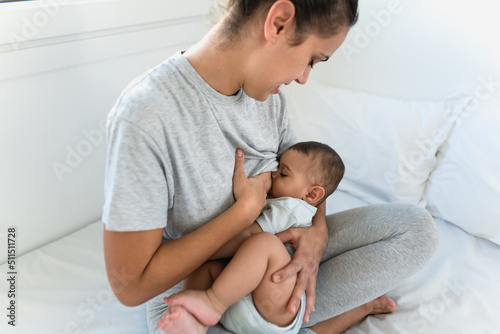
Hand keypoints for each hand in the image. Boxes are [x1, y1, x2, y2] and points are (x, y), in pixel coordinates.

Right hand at [232, 149, 270, 218]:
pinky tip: (259, 200)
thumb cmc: (243, 192)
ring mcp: (262, 199)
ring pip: (266, 192)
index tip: (271, 166)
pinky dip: (261, 199)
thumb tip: (239, 150)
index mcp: (259, 181)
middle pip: (269, 183)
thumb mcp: (239, 176)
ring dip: (266, 189)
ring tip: (264, 188)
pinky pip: (262, 201)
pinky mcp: (259, 207)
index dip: (268, 170)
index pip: (267, 174)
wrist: (246, 210)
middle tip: (269, 176)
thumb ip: (239, 163)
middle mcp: (263, 190)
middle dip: (269, 179)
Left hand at [273, 202, 327, 322]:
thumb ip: (280, 237)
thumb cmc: (305, 233)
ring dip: (306, 305)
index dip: (284, 273)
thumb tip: (265, 239)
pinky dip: (311, 302)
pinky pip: (312, 290)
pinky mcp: (313, 275)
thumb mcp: (293, 232)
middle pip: (302, 284)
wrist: (321, 235)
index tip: (273, 279)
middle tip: (289, 309)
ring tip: (303, 318)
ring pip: (310, 291)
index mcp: (303, 256)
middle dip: (296, 297)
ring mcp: (313, 272)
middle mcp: (309, 266)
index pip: (293, 266)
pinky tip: (309, 313)